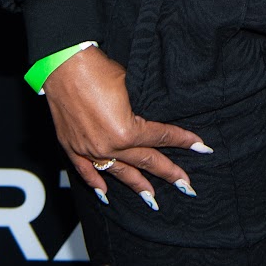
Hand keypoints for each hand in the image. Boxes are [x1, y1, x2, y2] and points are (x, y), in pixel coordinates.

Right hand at [43, 46, 209, 206]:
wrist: (64, 65)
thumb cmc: (99, 70)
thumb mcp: (130, 86)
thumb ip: (141, 108)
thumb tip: (151, 119)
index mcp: (125, 131)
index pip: (160, 137)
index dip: (183, 140)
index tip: (201, 147)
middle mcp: (108, 146)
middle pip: (145, 161)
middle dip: (168, 172)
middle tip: (186, 184)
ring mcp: (88, 149)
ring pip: (118, 172)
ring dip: (137, 186)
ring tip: (153, 200)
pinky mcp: (71, 147)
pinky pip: (85, 171)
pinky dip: (95, 183)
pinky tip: (105, 195)